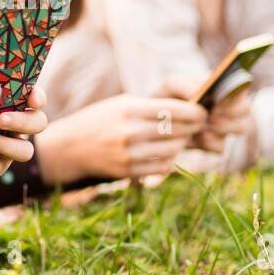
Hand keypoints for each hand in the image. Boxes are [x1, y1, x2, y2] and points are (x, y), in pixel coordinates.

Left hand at [0, 86, 49, 185]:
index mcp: (12, 101)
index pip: (36, 97)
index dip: (39, 97)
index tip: (31, 97)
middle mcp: (16, 123)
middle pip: (39, 123)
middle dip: (24, 121)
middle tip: (1, 118)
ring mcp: (9, 146)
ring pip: (26, 150)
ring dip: (7, 144)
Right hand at [34, 93, 207, 182]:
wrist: (71, 146)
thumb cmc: (102, 119)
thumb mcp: (123, 103)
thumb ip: (152, 106)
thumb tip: (189, 108)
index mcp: (130, 109)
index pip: (173, 109)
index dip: (194, 111)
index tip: (202, 111)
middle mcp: (130, 132)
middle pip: (177, 130)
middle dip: (193, 127)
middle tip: (200, 123)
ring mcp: (128, 154)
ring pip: (172, 150)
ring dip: (183, 143)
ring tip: (183, 137)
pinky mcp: (127, 171)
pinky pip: (162, 167)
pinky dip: (171, 160)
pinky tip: (169, 152)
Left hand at [157, 75, 252, 151]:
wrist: (156, 124)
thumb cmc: (166, 99)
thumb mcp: (172, 86)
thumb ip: (186, 84)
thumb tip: (201, 92)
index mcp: (221, 86)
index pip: (241, 85)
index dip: (235, 94)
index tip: (217, 101)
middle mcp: (228, 105)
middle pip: (246, 108)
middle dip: (231, 112)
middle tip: (211, 115)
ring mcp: (224, 125)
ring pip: (241, 128)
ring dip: (222, 127)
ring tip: (202, 127)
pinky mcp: (216, 144)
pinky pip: (222, 146)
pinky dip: (209, 143)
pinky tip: (195, 138)